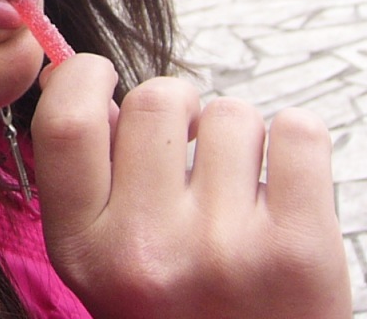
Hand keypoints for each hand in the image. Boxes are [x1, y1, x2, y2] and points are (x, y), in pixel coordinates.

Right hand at [31, 55, 349, 318]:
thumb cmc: (179, 310)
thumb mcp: (106, 259)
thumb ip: (88, 174)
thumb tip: (73, 71)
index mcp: (84, 249)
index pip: (66, 123)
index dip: (82, 77)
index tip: (100, 74)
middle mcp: (146, 250)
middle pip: (155, 100)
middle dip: (176, 107)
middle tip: (188, 151)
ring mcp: (224, 248)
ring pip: (230, 112)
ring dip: (237, 137)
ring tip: (237, 191)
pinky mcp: (300, 248)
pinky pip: (298, 131)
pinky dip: (295, 142)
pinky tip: (284, 186)